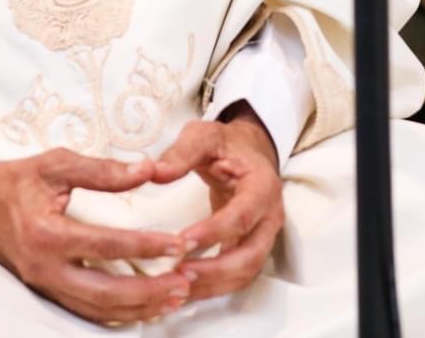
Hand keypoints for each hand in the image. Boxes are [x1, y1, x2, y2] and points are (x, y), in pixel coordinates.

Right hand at [0, 149, 193, 324]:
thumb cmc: (16, 182)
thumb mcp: (56, 163)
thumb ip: (103, 170)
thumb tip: (147, 169)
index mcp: (47, 234)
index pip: (106, 246)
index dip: (146, 246)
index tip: (178, 243)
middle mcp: (44, 268)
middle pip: (104, 293)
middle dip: (149, 291)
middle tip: (186, 281)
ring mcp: (44, 286)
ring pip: (96, 310)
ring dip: (138, 308)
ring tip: (175, 298)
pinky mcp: (46, 292)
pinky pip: (85, 311)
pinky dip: (117, 314)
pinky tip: (145, 307)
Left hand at [152, 107, 286, 303]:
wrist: (249, 152)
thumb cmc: (226, 144)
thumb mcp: (204, 135)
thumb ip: (181, 152)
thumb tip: (154, 172)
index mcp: (263, 185)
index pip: (243, 215)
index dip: (215, 232)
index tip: (181, 242)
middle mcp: (270, 215)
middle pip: (251, 255)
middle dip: (216, 271)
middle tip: (178, 275)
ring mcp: (264, 235)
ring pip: (245, 272)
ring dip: (213, 285)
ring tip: (174, 287)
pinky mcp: (252, 248)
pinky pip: (237, 276)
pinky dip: (213, 288)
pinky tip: (182, 290)